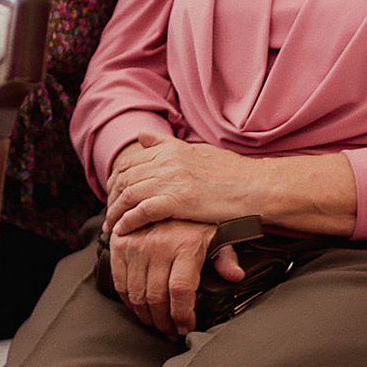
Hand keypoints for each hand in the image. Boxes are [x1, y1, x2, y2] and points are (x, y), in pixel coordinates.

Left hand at [106, 136, 269, 234]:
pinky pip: (141, 212)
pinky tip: (123, 231)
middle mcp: (168, 161)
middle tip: (109, 214)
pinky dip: (128, 222)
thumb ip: (168, 145)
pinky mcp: (177, 201)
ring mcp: (172, 180)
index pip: (131, 162)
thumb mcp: (199, 151)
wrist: (256, 187)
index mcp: (172, 150)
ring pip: (129, 195)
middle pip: (125, 178)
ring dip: (115, 212)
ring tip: (112, 227)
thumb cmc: (234, 174)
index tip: (114, 194)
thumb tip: (143, 135)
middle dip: (112, 197)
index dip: (117, 180)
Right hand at [106, 218, 243, 337]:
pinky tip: (141, 308)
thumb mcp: (217, 235)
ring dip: (146, 316)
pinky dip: (129, 302)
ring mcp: (136, 244)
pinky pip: (121, 283)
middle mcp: (158, 243)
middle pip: (156, 297)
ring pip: (137, 294)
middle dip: (164, 322)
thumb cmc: (196, 221)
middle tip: (171, 331)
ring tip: (157, 323)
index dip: (182, 315)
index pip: (180, 290)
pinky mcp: (120, 245)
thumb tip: (235, 275)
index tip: (186, 327)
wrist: (168, 195)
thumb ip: (226, 258)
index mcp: (185, 244)